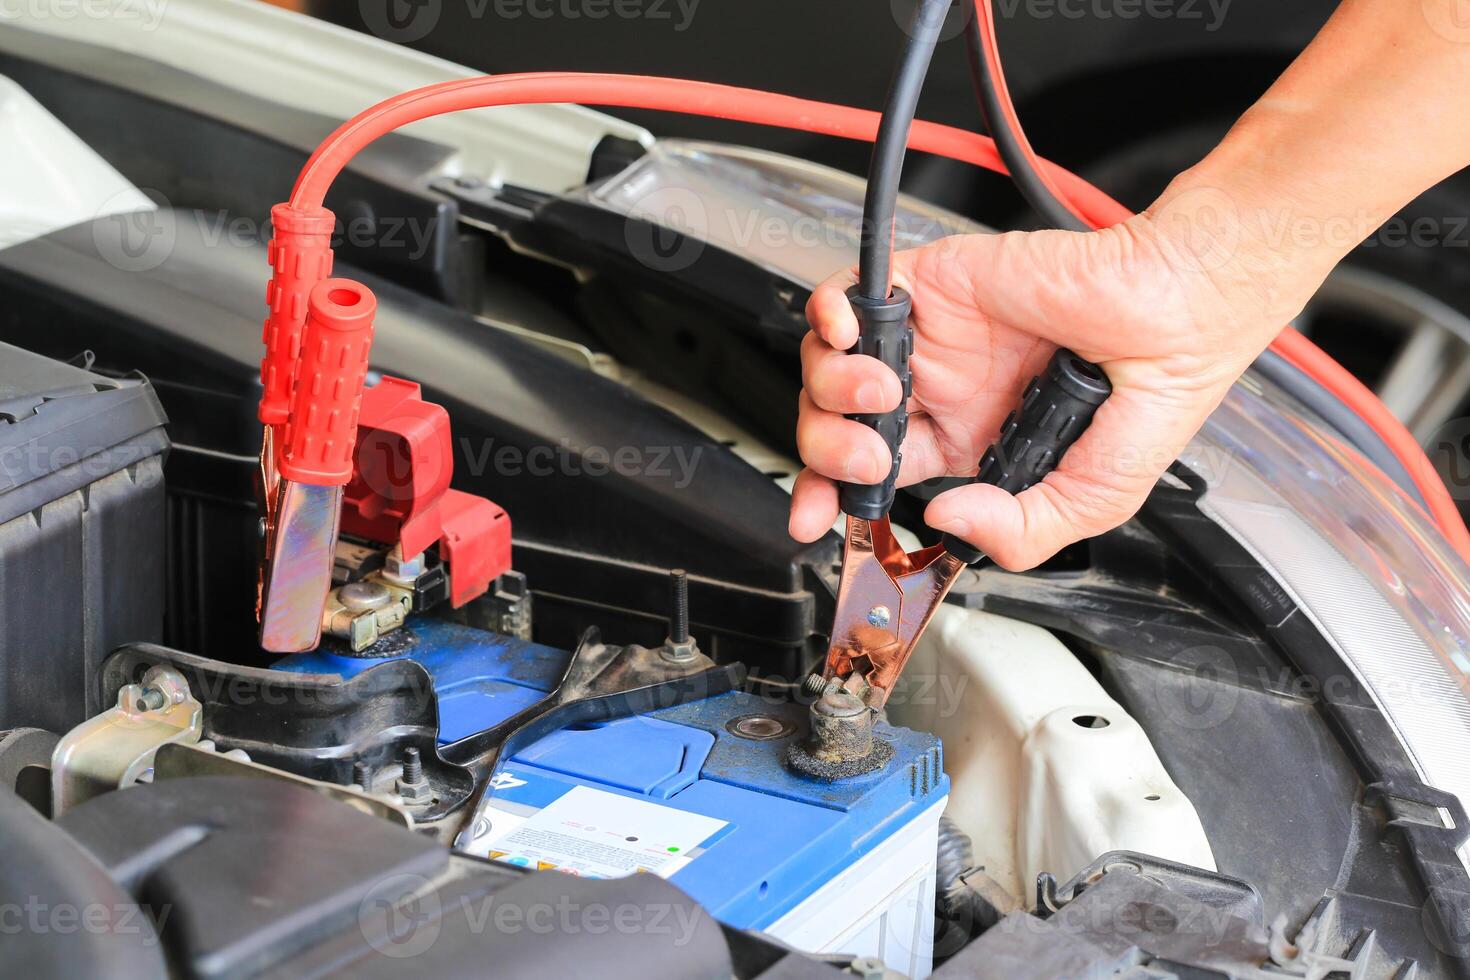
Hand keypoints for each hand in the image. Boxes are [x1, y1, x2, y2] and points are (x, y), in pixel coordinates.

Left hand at [789, 211, 1303, 568]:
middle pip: (841, 427)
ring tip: (883, 394)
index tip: (818, 524)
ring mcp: (932, 337)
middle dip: (826, 454)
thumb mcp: (1097, 495)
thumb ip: (1024, 529)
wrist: (1185, 301)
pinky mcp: (932, 282)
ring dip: (832, 391)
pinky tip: (850, 335)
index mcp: (972, 440)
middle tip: (863, 460)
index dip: (838, 499)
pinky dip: (828, 315)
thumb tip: (946, 522)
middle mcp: (944, 389)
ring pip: (832, 368)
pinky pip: (849, 293)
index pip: (879, 475)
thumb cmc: (1157, 382)